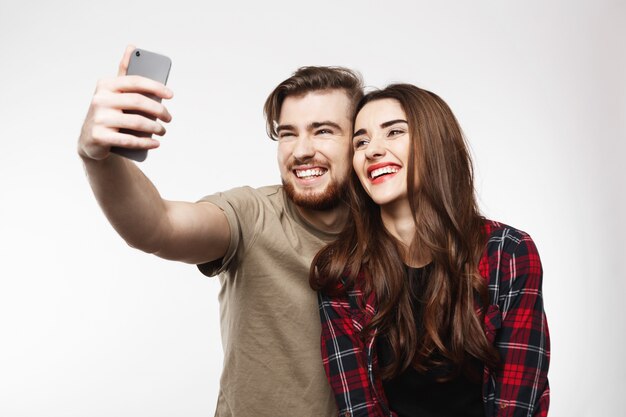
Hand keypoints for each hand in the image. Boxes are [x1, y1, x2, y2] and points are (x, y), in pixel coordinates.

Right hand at [78, 45, 173, 160]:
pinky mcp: (98, 137)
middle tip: (169, 118)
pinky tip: (156, 143)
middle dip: (159, 110)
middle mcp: (100, 99)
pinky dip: (146, 143)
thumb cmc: (109, 112)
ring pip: (136, 122)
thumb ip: (124, 72)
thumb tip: (132, 47)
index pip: (135, 81)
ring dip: (155, 128)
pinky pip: (128, 140)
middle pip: (138, 102)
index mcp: (106, 85)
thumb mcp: (115, 91)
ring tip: (163, 131)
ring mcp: (98, 118)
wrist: (91, 140)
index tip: (171, 95)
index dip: (155, 87)